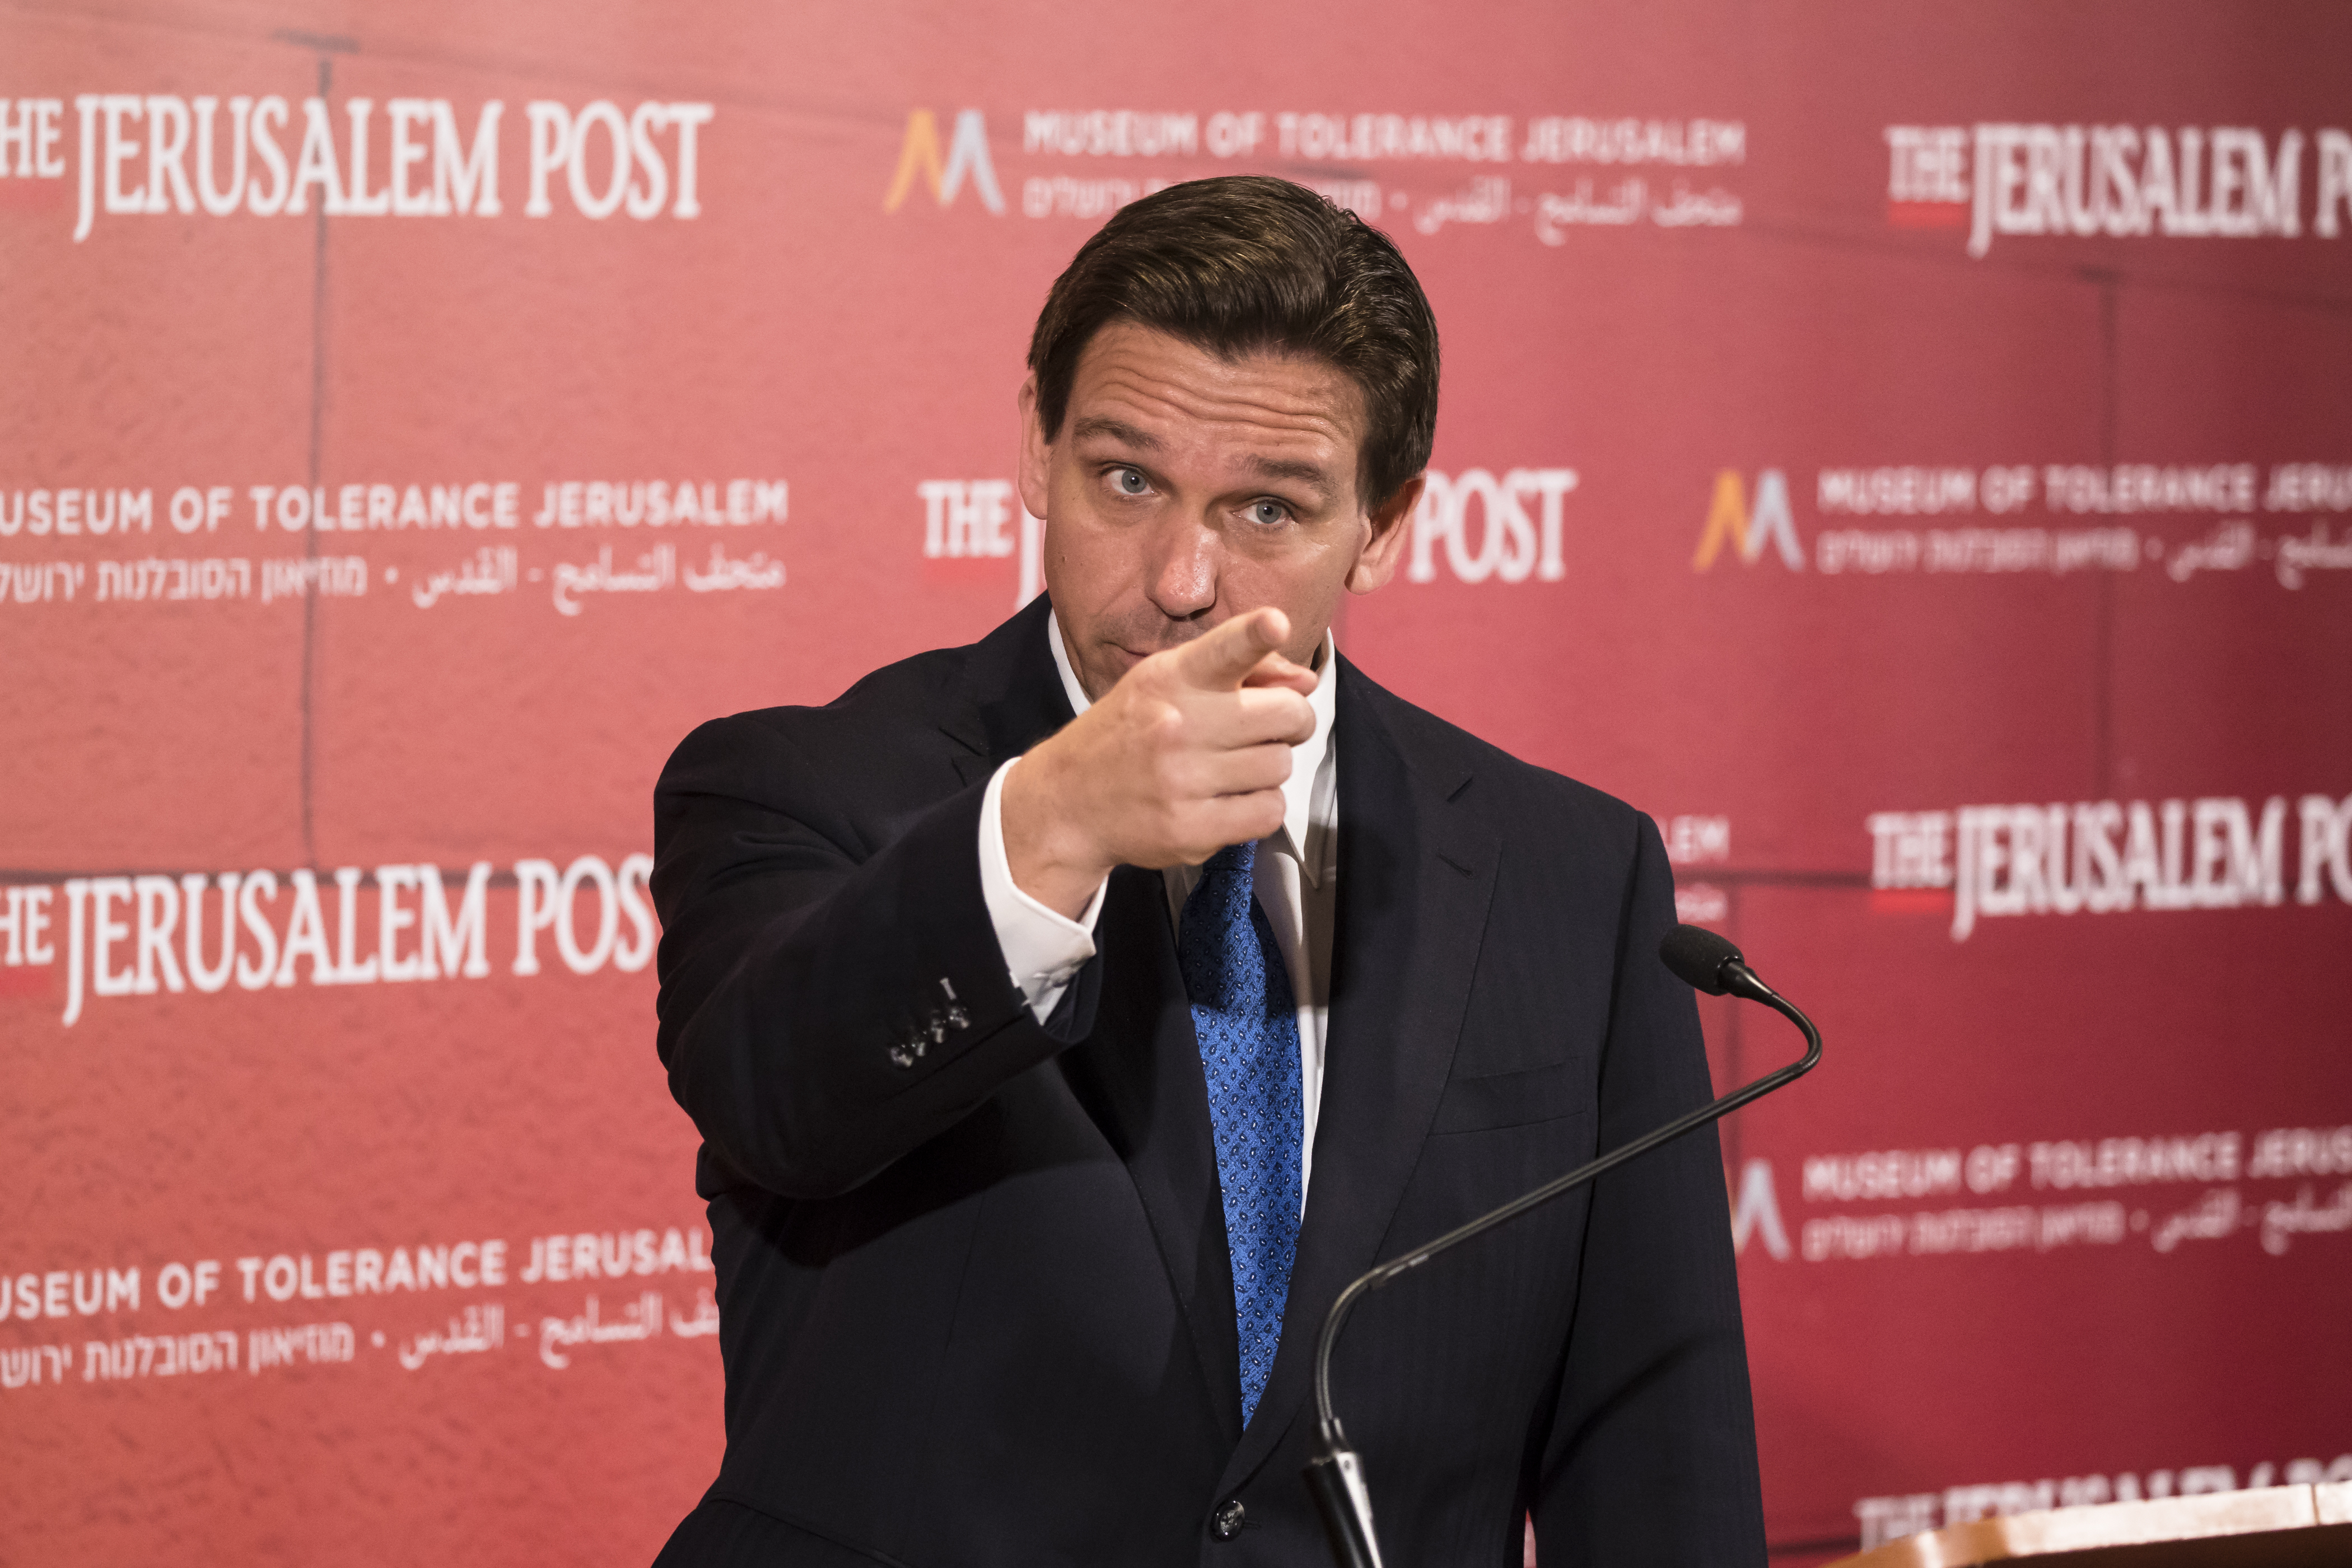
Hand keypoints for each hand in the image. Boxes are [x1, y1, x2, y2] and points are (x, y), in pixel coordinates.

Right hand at [1002, 608, 1317, 917]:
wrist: (1069, 800)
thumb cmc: (1131, 733)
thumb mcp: (1168, 684)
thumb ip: (1242, 670)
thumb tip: (1307, 681)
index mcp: (1171, 679)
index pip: (1224, 649)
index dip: (1255, 634)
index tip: (1275, 623)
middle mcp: (1177, 726)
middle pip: (1287, 714)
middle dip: (1291, 720)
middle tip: (1267, 728)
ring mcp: (1182, 780)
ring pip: (1281, 765)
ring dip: (1268, 766)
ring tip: (1232, 766)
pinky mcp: (1190, 829)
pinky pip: (1269, 811)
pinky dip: (1260, 807)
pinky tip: (1229, 799)